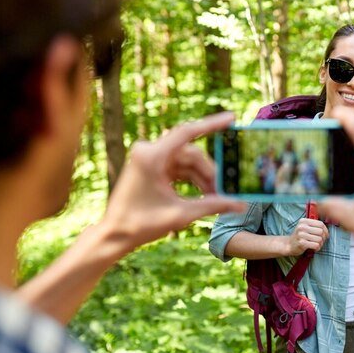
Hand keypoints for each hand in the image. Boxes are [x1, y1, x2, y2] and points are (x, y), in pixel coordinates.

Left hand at [99, 113, 245, 253]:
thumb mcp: (180, 215)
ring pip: (187, 162)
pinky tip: (206, 194)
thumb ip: (212, 206)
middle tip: (226, 192)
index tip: (231, 118)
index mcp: (151, 156)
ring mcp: (150, 159)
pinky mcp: (152, 168)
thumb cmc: (140, 224)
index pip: (187, 132)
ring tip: (217, 197)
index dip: (211, 124)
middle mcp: (149, 152)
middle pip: (191, 153)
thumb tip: (239, 204)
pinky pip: (179, 168)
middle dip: (209, 172)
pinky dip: (192, 180)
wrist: (114, 235)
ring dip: (202, 178)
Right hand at [287, 218, 328, 255]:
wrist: (289, 245)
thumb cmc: (300, 237)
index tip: (325, 235)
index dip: (325, 230)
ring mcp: (301, 234)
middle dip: (324, 238)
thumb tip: (327, 230)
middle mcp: (302, 226)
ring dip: (320, 244)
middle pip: (321, 231)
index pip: (320, 224)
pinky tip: (314, 249)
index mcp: (304, 221)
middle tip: (321, 242)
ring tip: (317, 245)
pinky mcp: (301, 243)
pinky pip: (316, 245)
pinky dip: (317, 248)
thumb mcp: (305, 228)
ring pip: (319, 239)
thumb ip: (314, 226)